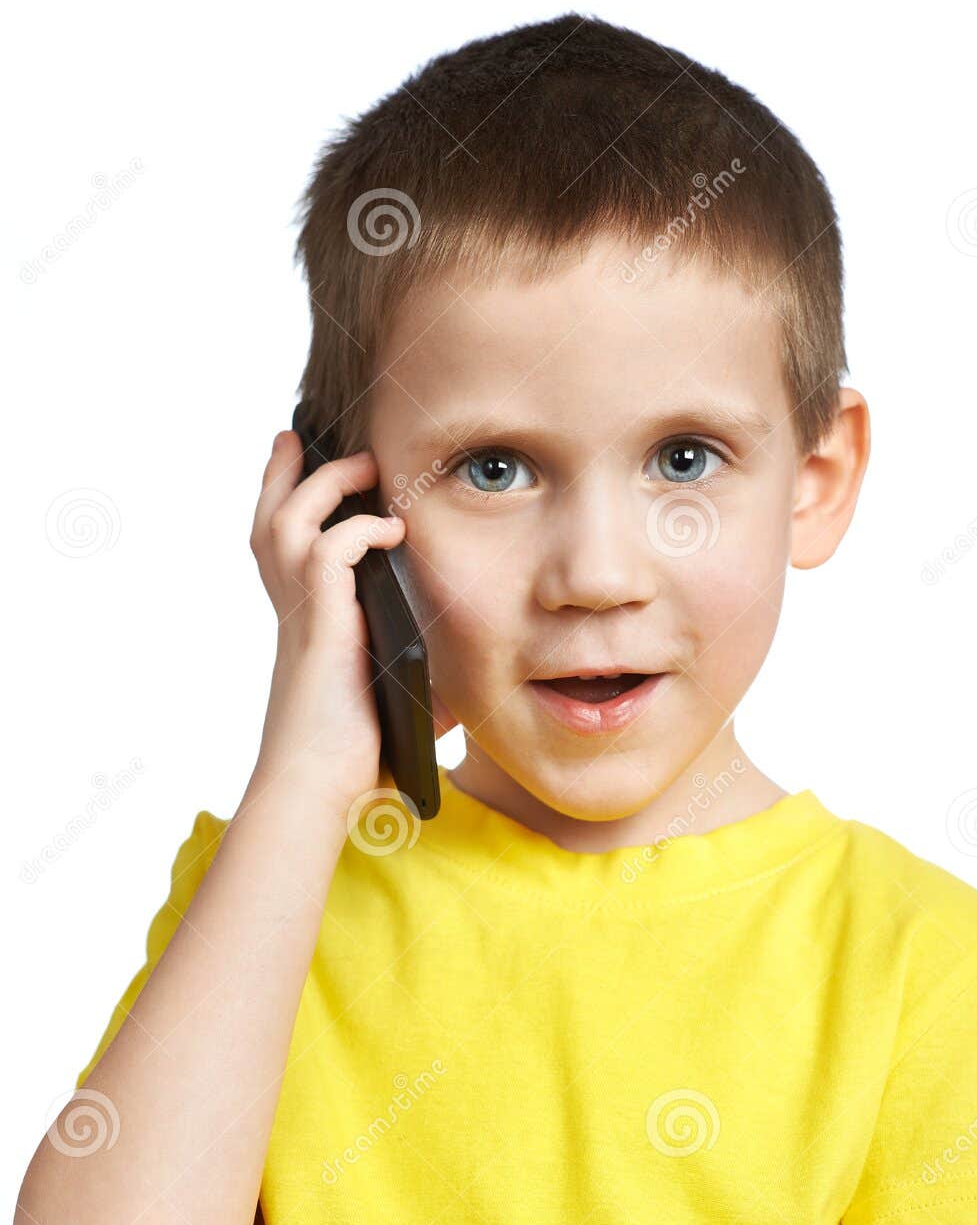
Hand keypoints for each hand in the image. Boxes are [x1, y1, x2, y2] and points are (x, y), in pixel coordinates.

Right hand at [248, 428, 411, 815]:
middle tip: (299, 439)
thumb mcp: (396, 706)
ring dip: (325, 485)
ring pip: (287, 519)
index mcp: (307, 621)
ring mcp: (302, 614)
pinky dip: (358, 531)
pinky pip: (329, 550)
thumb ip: (421, 685)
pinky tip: (389, 531)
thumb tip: (460, 697)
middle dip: (283, 474)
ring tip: (361, 465)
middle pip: (268, 518)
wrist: (318, 786)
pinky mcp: (320, 623)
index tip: (305, 469)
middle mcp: (295, 610)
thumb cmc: (352, 756)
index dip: (288, 504)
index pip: (285, 548)